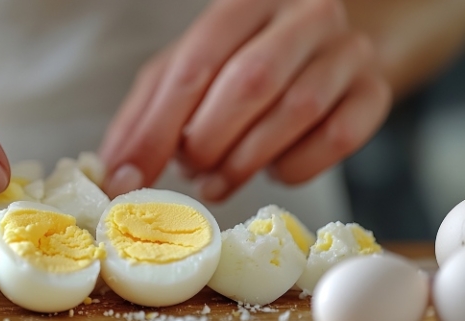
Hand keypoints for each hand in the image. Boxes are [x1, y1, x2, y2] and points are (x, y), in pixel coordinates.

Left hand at [99, 0, 391, 201]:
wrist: (316, 54)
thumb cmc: (236, 64)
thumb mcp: (181, 76)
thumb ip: (144, 119)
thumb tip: (117, 177)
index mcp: (244, 2)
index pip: (195, 63)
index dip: (158, 128)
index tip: (131, 176)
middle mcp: (303, 15)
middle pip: (251, 82)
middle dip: (208, 141)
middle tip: (190, 169)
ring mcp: (346, 50)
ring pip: (297, 112)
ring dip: (245, 161)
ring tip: (218, 179)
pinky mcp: (374, 91)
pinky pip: (337, 139)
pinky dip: (293, 168)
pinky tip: (271, 168)